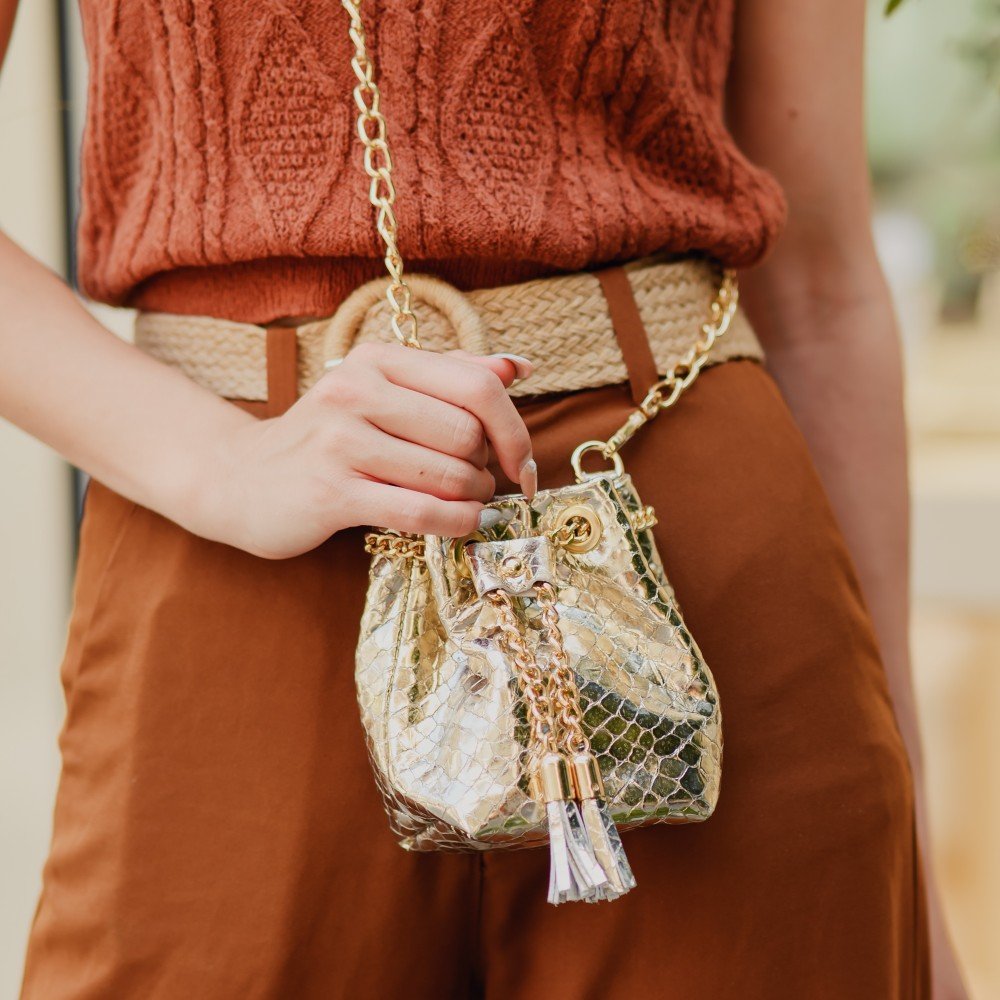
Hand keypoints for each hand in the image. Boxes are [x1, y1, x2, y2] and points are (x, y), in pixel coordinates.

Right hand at [187, 343, 534, 558]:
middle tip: (474, 482)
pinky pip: (420, 512)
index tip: (521, 462)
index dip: (515, 430)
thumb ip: (450, 378)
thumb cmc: (329, 439)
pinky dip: (455, 523)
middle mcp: (356, 391)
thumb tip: (518, 367)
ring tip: (459, 501)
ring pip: (448, 474)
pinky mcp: (331, 493)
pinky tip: (458, 522)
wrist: (242, 479)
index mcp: (377, 360)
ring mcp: (340, 442)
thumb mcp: (382, 394)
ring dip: (471, 498)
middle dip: (486, 468)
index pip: (476, 386)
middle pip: (468, 433)